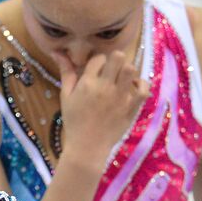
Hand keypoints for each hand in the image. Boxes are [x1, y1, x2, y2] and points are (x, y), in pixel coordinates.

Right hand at [57, 49, 149, 168]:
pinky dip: (141, 85)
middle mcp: (105, 87)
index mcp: (87, 83)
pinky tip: (133, 88)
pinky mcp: (131, 107)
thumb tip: (58, 52)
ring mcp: (120, 97)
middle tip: (112, 70)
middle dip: (115, 60)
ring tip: (122, 79)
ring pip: (131, 69)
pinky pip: (143, 89)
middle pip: (118, 57)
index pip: (98, 58)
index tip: (97, 70)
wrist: (87, 147)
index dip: (98, 61)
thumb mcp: (66, 96)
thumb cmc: (74, 121)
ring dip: (127, 71)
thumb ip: (66, 73)